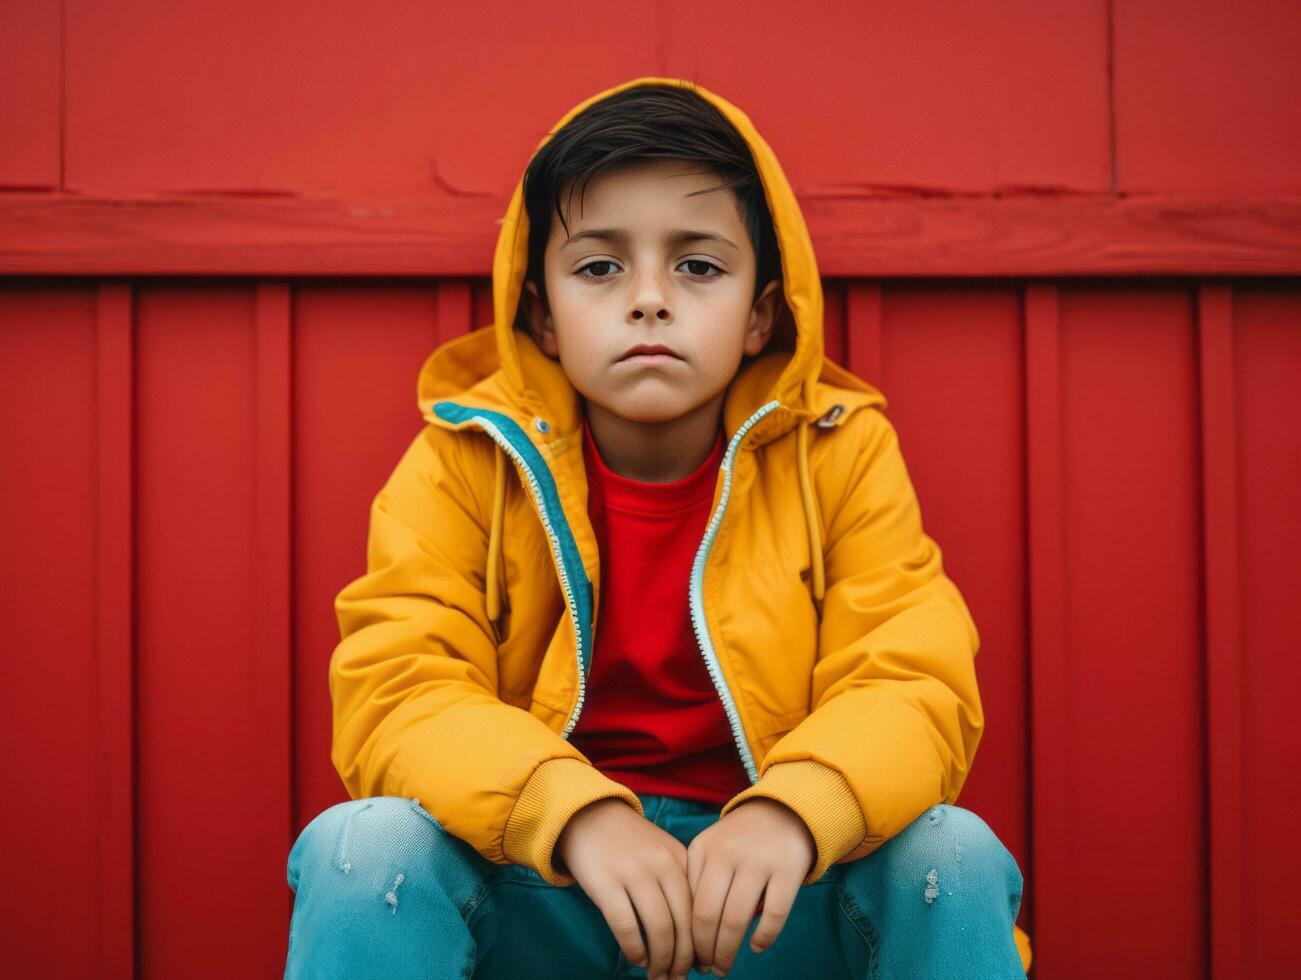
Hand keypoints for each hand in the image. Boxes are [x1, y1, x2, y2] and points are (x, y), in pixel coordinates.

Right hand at [555, 798, 696, 979]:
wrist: (589, 816)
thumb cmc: (629, 844)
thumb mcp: (663, 854)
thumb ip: (679, 885)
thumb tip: (691, 937)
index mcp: (680, 859)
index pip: (700, 910)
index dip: (700, 944)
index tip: (698, 966)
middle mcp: (662, 865)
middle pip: (682, 924)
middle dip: (682, 959)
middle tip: (677, 979)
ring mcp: (634, 873)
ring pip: (659, 928)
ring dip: (661, 960)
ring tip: (658, 975)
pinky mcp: (606, 883)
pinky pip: (626, 925)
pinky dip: (634, 948)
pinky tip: (636, 959)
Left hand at [686, 798, 815, 975]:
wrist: (784, 811)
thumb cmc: (740, 841)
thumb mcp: (712, 850)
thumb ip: (698, 881)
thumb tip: (688, 936)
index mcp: (703, 849)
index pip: (687, 904)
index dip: (686, 937)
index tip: (688, 957)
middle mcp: (727, 853)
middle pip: (707, 916)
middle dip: (704, 951)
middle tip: (706, 970)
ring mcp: (758, 860)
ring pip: (736, 919)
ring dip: (727, 951)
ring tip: (723, 968)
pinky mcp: (787, 868)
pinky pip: (774, 913)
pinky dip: (764, 937)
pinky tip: (757, 946)